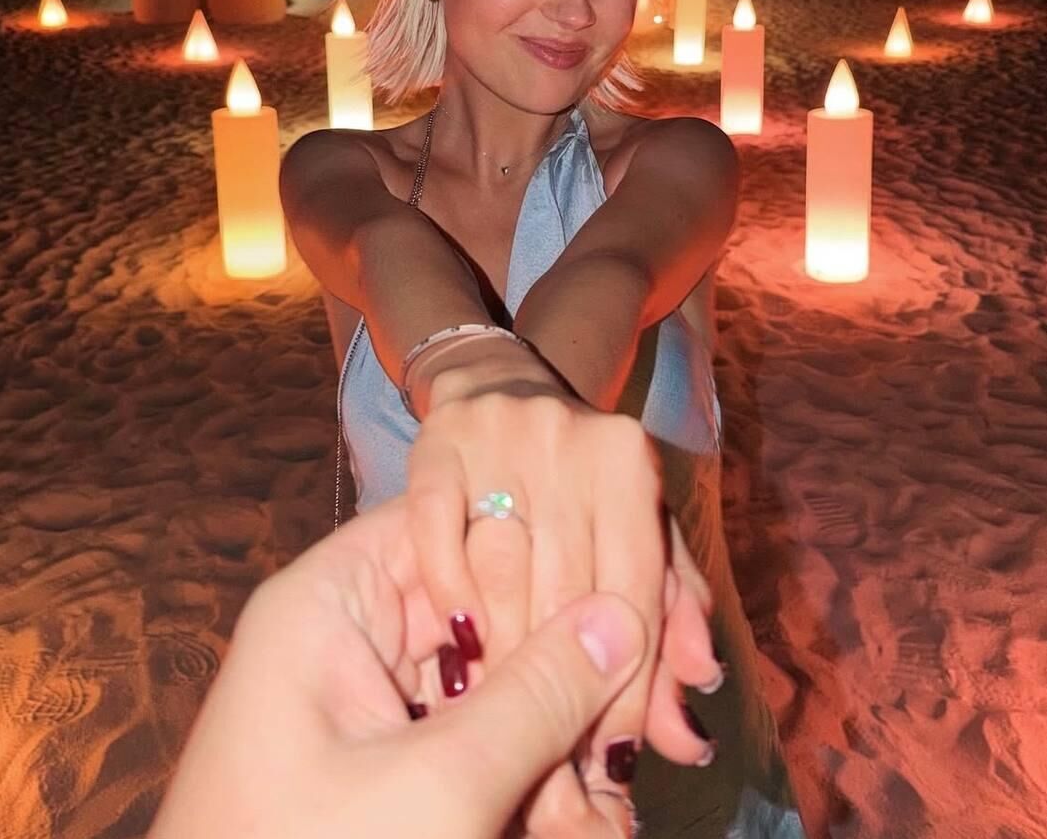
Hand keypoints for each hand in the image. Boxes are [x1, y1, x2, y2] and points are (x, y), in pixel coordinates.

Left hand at [147, 497, 648, 838]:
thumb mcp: (434, 787)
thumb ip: (537, 695)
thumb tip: (622, 617)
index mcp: (332, 599)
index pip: (454, 520)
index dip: (544, 544)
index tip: (629, 586)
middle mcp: (350, 630)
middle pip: (485, 602)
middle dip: (566, 661)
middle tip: (654, 713)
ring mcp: (371, 698)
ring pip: (494, 677)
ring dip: (559, 732)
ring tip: (613, 800)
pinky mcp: (389, 759)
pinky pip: (480, 735)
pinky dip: (530, 771)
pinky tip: (584, 819)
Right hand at [407, 348, 722, 835]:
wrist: (499, 382)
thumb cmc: (580, 474)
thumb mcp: (636, 522)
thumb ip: (673, 603)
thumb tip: (705, 686)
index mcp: (629, 461)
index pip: (636, 591)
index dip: (627, 686)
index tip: (612, 759)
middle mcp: (571, 440)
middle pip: (568, 588)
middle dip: (560, 687)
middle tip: (552, 760)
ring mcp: (500, 435)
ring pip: (502, 568)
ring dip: (502, 656)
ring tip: (504, 718)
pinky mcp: (437, 440)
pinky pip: (436, 532)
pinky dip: (449, 594)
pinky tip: (458, 646)